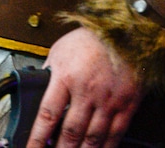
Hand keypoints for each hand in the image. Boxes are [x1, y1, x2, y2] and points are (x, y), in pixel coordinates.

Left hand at [26, 27, 141, 147]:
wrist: (126, 29)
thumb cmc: (92, 38)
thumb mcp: (61, 49)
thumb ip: (49, 72)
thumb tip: (38, 89)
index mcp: (66, 75)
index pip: (47, 115)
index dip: (37, 139)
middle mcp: (87, 90)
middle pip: (70, 133)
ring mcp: (108, 99)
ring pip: (92, 139)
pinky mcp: (127, 104)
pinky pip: (115, 134)